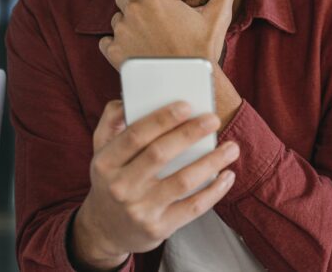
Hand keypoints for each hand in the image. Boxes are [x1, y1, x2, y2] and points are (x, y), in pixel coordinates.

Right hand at [70, 100, 239, 269]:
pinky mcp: (158, 228)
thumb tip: (128, 99)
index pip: (135, 135)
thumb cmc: (111, 181)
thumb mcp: (100, 151)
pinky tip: (227, 176)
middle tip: (214, 120)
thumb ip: (111, 122)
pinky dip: (214, 191)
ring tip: (231, 148)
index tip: (187, 105)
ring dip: (211, 162)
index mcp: (105, 162)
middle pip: (160, 154)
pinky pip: (193, 208)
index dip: (162, 119)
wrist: (105, 231)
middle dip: (190, 133)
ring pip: (182, 181)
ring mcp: (139, 209)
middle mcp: (120, 186)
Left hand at [99, 0, 246, 69]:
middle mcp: (134, 10)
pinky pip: (106, 41)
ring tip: (147, 38)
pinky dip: (116, 45)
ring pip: (115, 18)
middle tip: (151, 20)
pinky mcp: (114, 52)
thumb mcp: (218, 14)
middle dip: (132, 4)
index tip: (154, 1)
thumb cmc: (204, 49)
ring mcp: (122, 32)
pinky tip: (135, 51)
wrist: (190, 82)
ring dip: (126, 25)